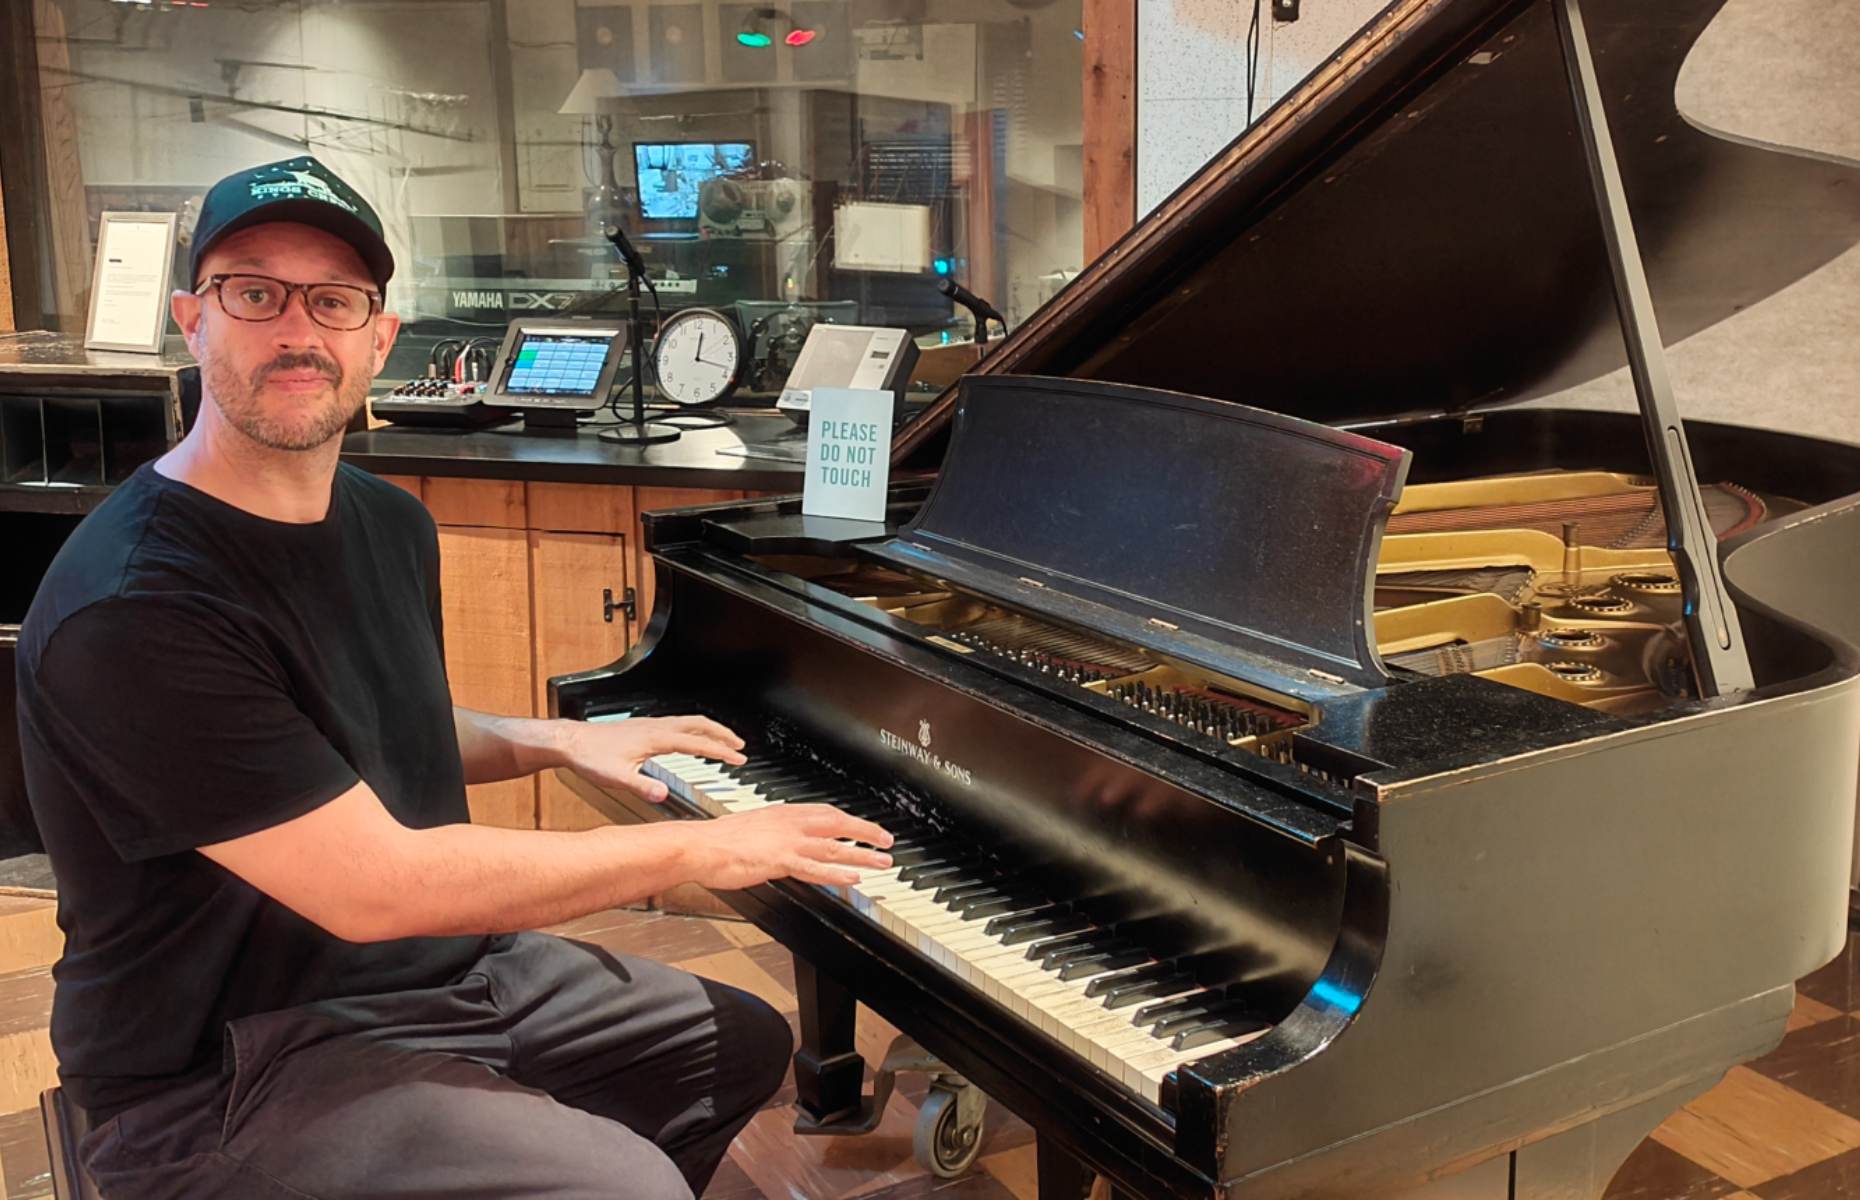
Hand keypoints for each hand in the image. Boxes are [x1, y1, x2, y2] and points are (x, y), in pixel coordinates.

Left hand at [557, 715, 745, 803]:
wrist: (571, 741)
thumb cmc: (591, 757)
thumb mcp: (617, 777)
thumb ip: (642, 786)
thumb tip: (663, 795)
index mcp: (655, 738)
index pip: (696, 743)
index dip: (720, 751)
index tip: (738, 759)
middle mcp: (656, 727)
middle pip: (699, 725)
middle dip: (723, 734)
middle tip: (740, 745)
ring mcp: (650, 724)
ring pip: (689, 721)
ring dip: (710, 729)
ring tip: (723, 740)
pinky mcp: (643, 726)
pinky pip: (678, 722)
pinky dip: (694, 728)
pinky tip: (690, 737)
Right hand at [691, 803, 893, 889]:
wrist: (698, 845)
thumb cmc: (716, 841)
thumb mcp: (750, 829)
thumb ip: (771, 835)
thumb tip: (780, 845)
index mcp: (782, 814)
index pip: (824, 813)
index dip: (848, 820)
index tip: (863, 827)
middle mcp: (789, 823)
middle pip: (837, 824)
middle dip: (865, 831)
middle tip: (886, 841)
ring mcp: (786, 842)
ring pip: (834, 847)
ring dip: (862, 855)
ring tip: (882, 862)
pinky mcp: (780, 860)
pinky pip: (815, 868)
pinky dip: (837, 873)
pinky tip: (853, 878)